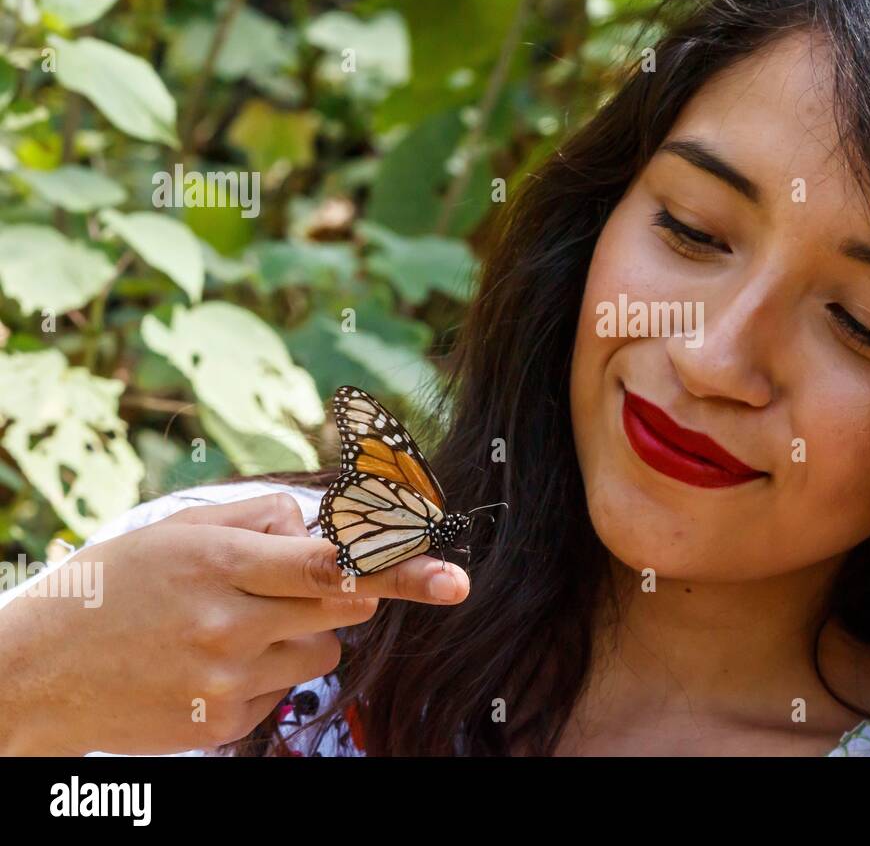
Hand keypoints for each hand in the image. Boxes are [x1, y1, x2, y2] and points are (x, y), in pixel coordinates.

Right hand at [0, 492, 468, 754]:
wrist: (40, 674)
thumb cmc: (113, 589)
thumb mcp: (176, 531)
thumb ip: (257, 522)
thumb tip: (319, 527)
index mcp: (220, 564)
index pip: (332, 566)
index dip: (399, 568)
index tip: (453, 579)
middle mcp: (230, 624)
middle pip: (342, 609)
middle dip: (339, 593)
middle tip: (287, 586)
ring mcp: (227, 681)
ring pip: (322, 653)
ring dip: (299, 634)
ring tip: (232, 626)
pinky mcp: (224, 723)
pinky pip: (284, 693)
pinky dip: (264, 674)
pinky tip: (209, 664)